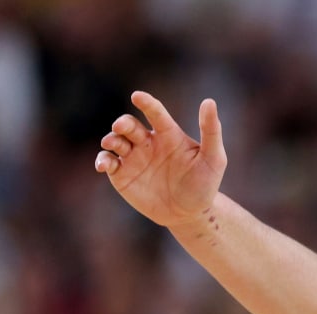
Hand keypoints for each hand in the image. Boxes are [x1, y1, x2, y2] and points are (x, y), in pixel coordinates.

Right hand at [94, 92, 226, 227]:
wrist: (190, 214)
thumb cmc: (204, 184)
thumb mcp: (214, 159)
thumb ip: (211, 131)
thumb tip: (209, 101)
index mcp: (168, 134)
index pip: (155, 113)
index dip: (146, 103)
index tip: (137, 96)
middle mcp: (147, 142)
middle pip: (129, 125)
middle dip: (123, 123)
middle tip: (121, 127)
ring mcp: (133, 157)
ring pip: (115, 141)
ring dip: (111, 139)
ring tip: (112, 143)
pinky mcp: (122, 174)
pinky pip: (108, 162)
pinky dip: (102, 160)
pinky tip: (104, 165)